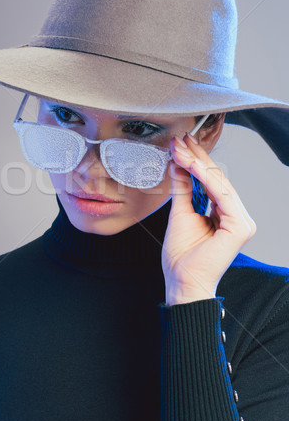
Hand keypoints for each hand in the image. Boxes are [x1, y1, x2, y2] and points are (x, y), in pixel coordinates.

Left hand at [162, 132, 256, 305]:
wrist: (182, 281)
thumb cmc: (181, 255)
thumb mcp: (179, 212)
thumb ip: (182, 187)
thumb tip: (178, 163)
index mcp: (224, 214)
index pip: (211, 181)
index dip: (197, 160)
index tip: (181, 144)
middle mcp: (236, 216)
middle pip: (217, 179)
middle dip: (197, 157)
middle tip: (181, 139)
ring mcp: (241, 221)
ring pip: (220, 183)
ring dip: (198, 163)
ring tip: (181, 148)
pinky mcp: (240, 227)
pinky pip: (222, 195)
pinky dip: (205, 178)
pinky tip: (191, 164)